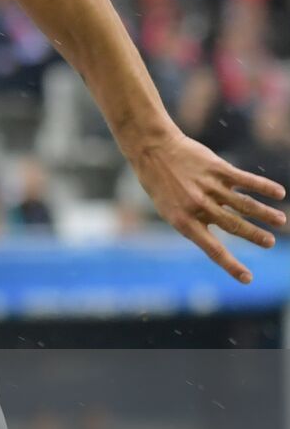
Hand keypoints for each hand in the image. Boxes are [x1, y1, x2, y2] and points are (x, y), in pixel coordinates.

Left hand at [129, 131, 286, 281]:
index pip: (212, 249)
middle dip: (255, 235)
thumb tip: (221, 233)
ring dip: (265, 213)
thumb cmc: (160, 183)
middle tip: (270, 243)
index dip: (231, 265)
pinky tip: (279, 193)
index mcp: (184, 221)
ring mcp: (209, 187)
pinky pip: (245, 180)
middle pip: (234, 225)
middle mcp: (198, 206)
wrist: (151, 149)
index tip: (248, 279)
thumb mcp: (168, 209)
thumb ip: (193, 222)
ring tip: (281, 220)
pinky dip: (263, 187)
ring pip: (244, 204)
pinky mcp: (217, 169)